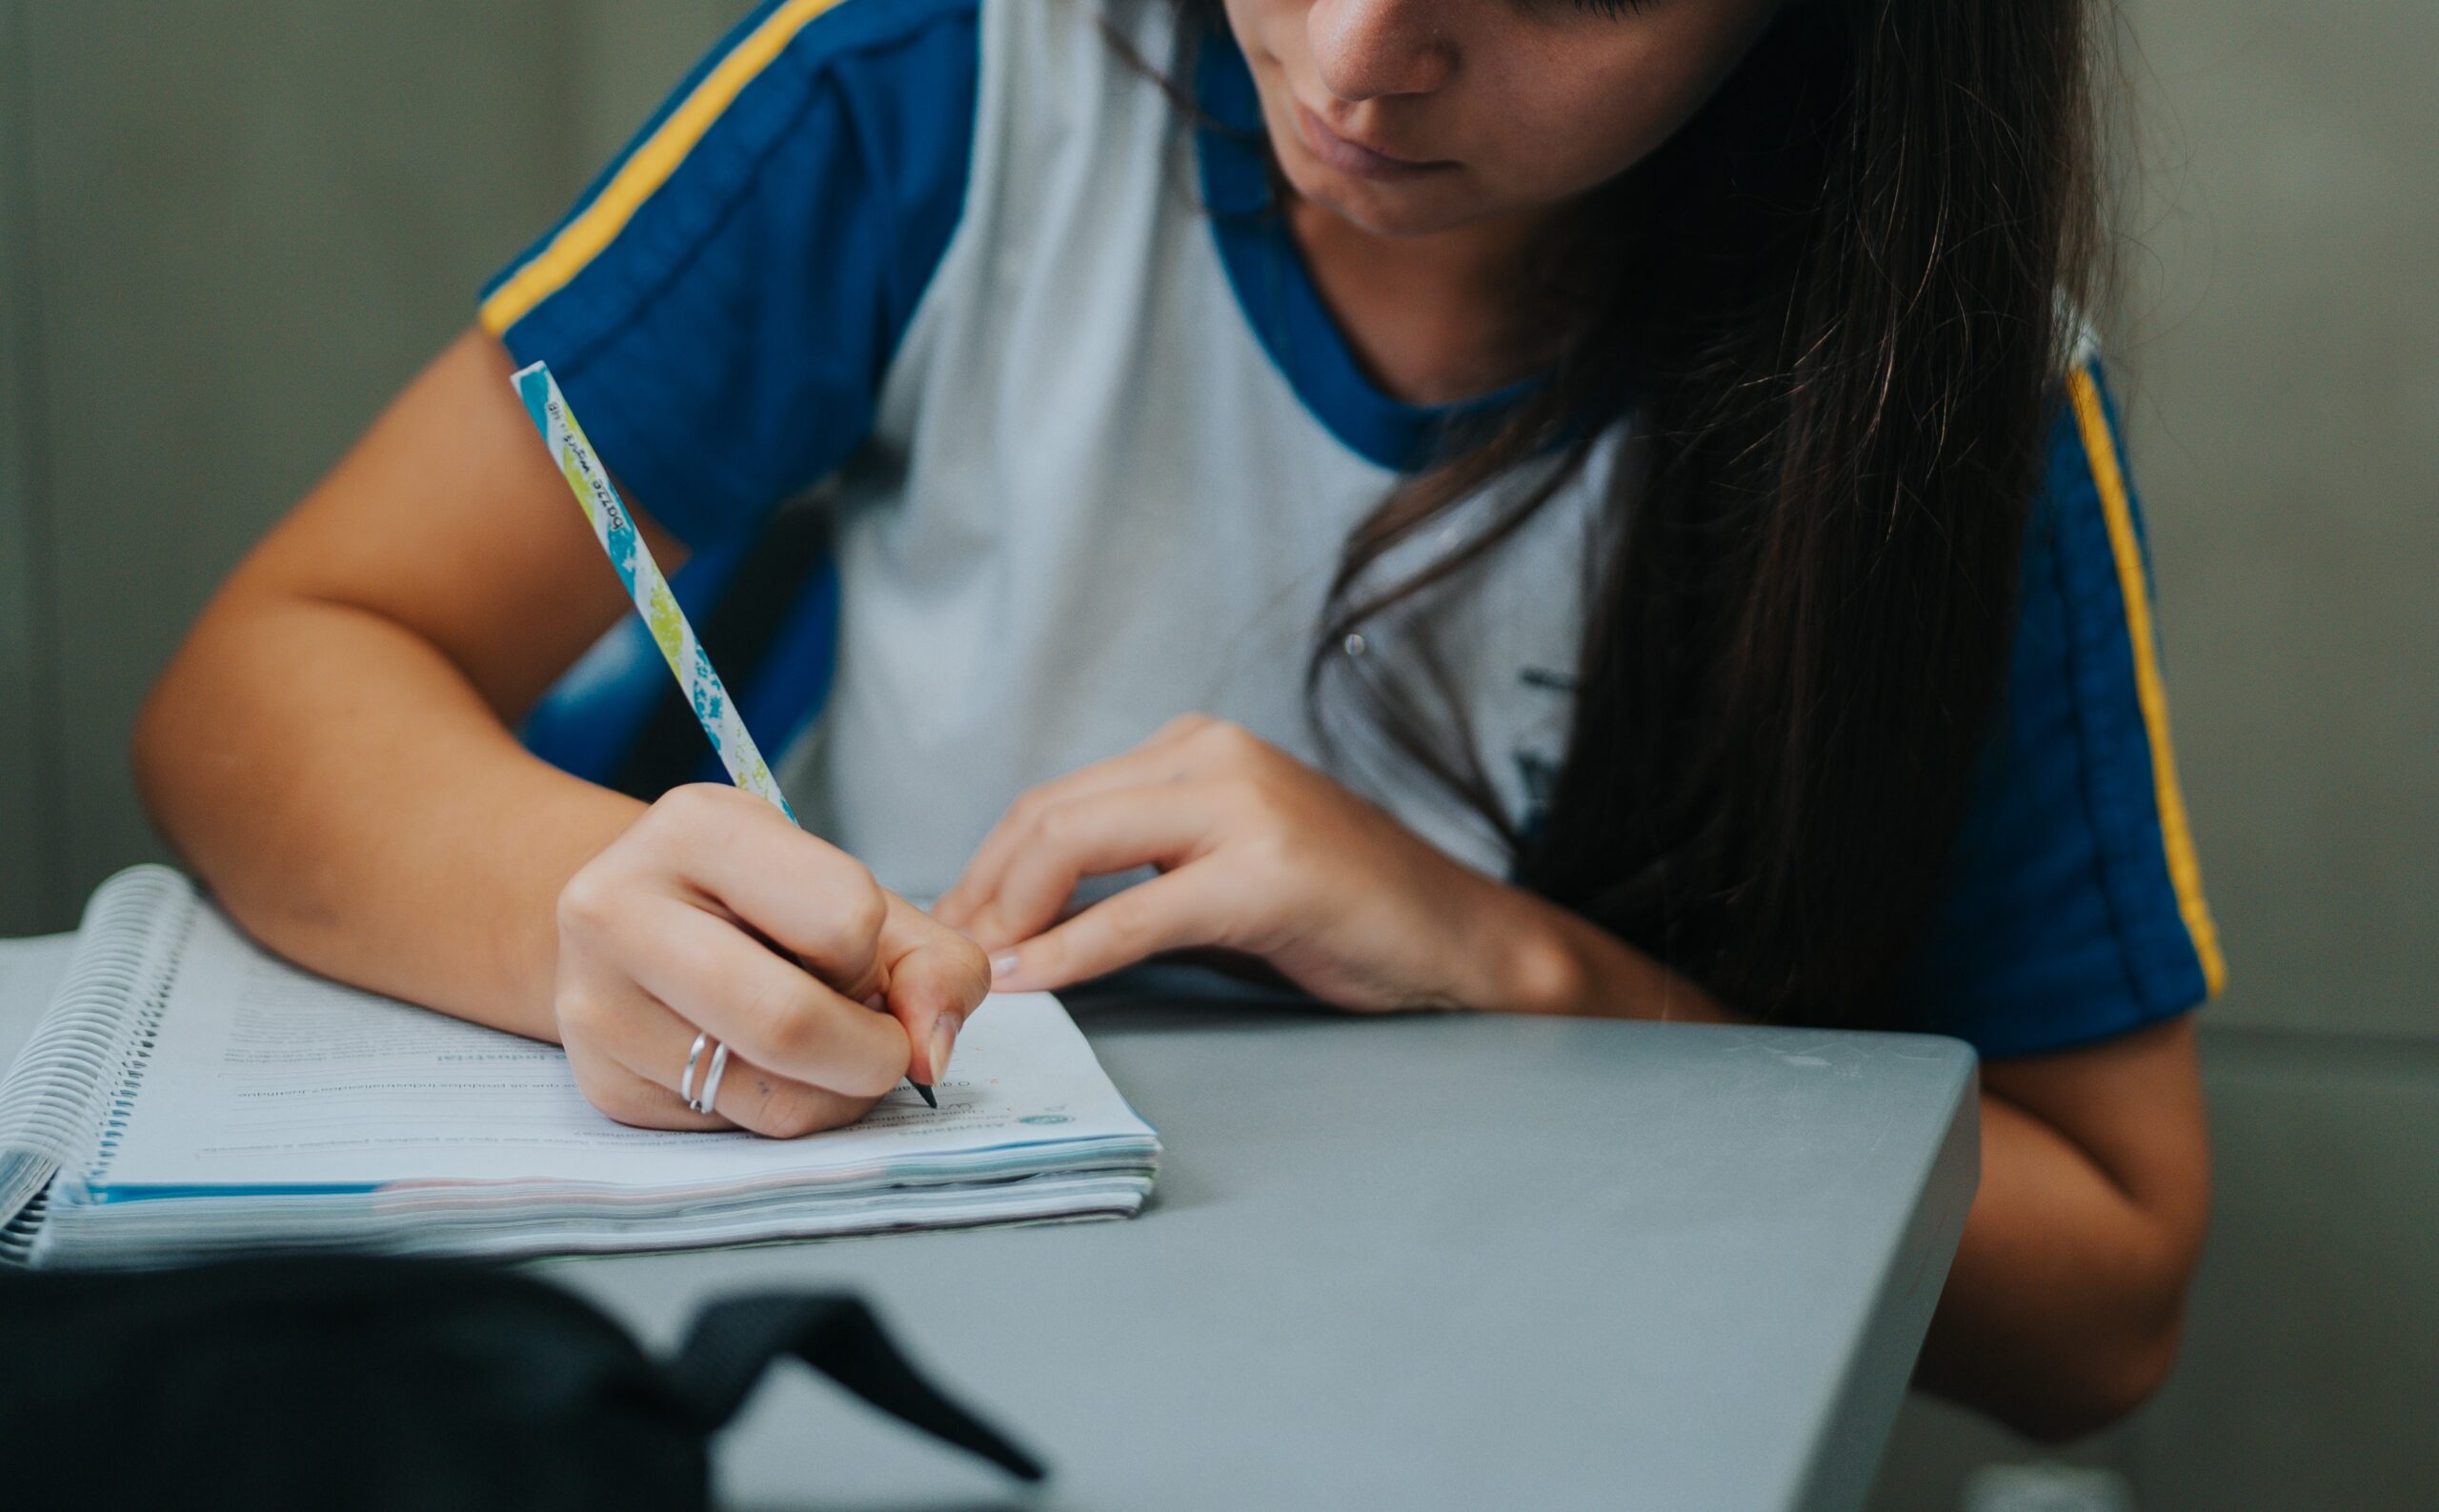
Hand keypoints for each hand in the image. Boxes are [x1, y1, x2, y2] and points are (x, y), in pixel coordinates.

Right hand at [552, 784, 989, 1133]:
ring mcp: (596, 1003)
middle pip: (790, 1023)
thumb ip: (934, 962)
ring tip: (819, 1047)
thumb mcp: (855, 894)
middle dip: (871, 1054)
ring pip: (772, 1099)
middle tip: (881, 1045)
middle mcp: (620, 909)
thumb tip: (928, 1056)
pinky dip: (782, 1111)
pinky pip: (736, 1132)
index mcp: (697, 829)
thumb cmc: (763, 905)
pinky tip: (763, 1065)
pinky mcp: (602, 1083)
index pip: (844, 918)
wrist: (637, 924)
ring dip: (833, 1093)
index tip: (855, 957)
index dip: (873, 958)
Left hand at [932, 714, 1576, 1012]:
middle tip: (939, 966)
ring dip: (1005, 918)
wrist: (1465, 942)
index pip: (1053, 801)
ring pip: (1073, 845)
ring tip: (970, 979)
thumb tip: (1023, 920)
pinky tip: (1030, 985)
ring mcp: (1243, 807)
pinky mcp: (1267, 873)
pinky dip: (1068, 953)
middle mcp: (1212, 756)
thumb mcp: (1223, 869)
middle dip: (977, 893)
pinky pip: (1135, 913)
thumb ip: (1137, 871)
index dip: (983, 871)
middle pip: (1047, 816)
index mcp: (1196, 747)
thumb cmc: (1344, 917)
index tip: (948, 935)